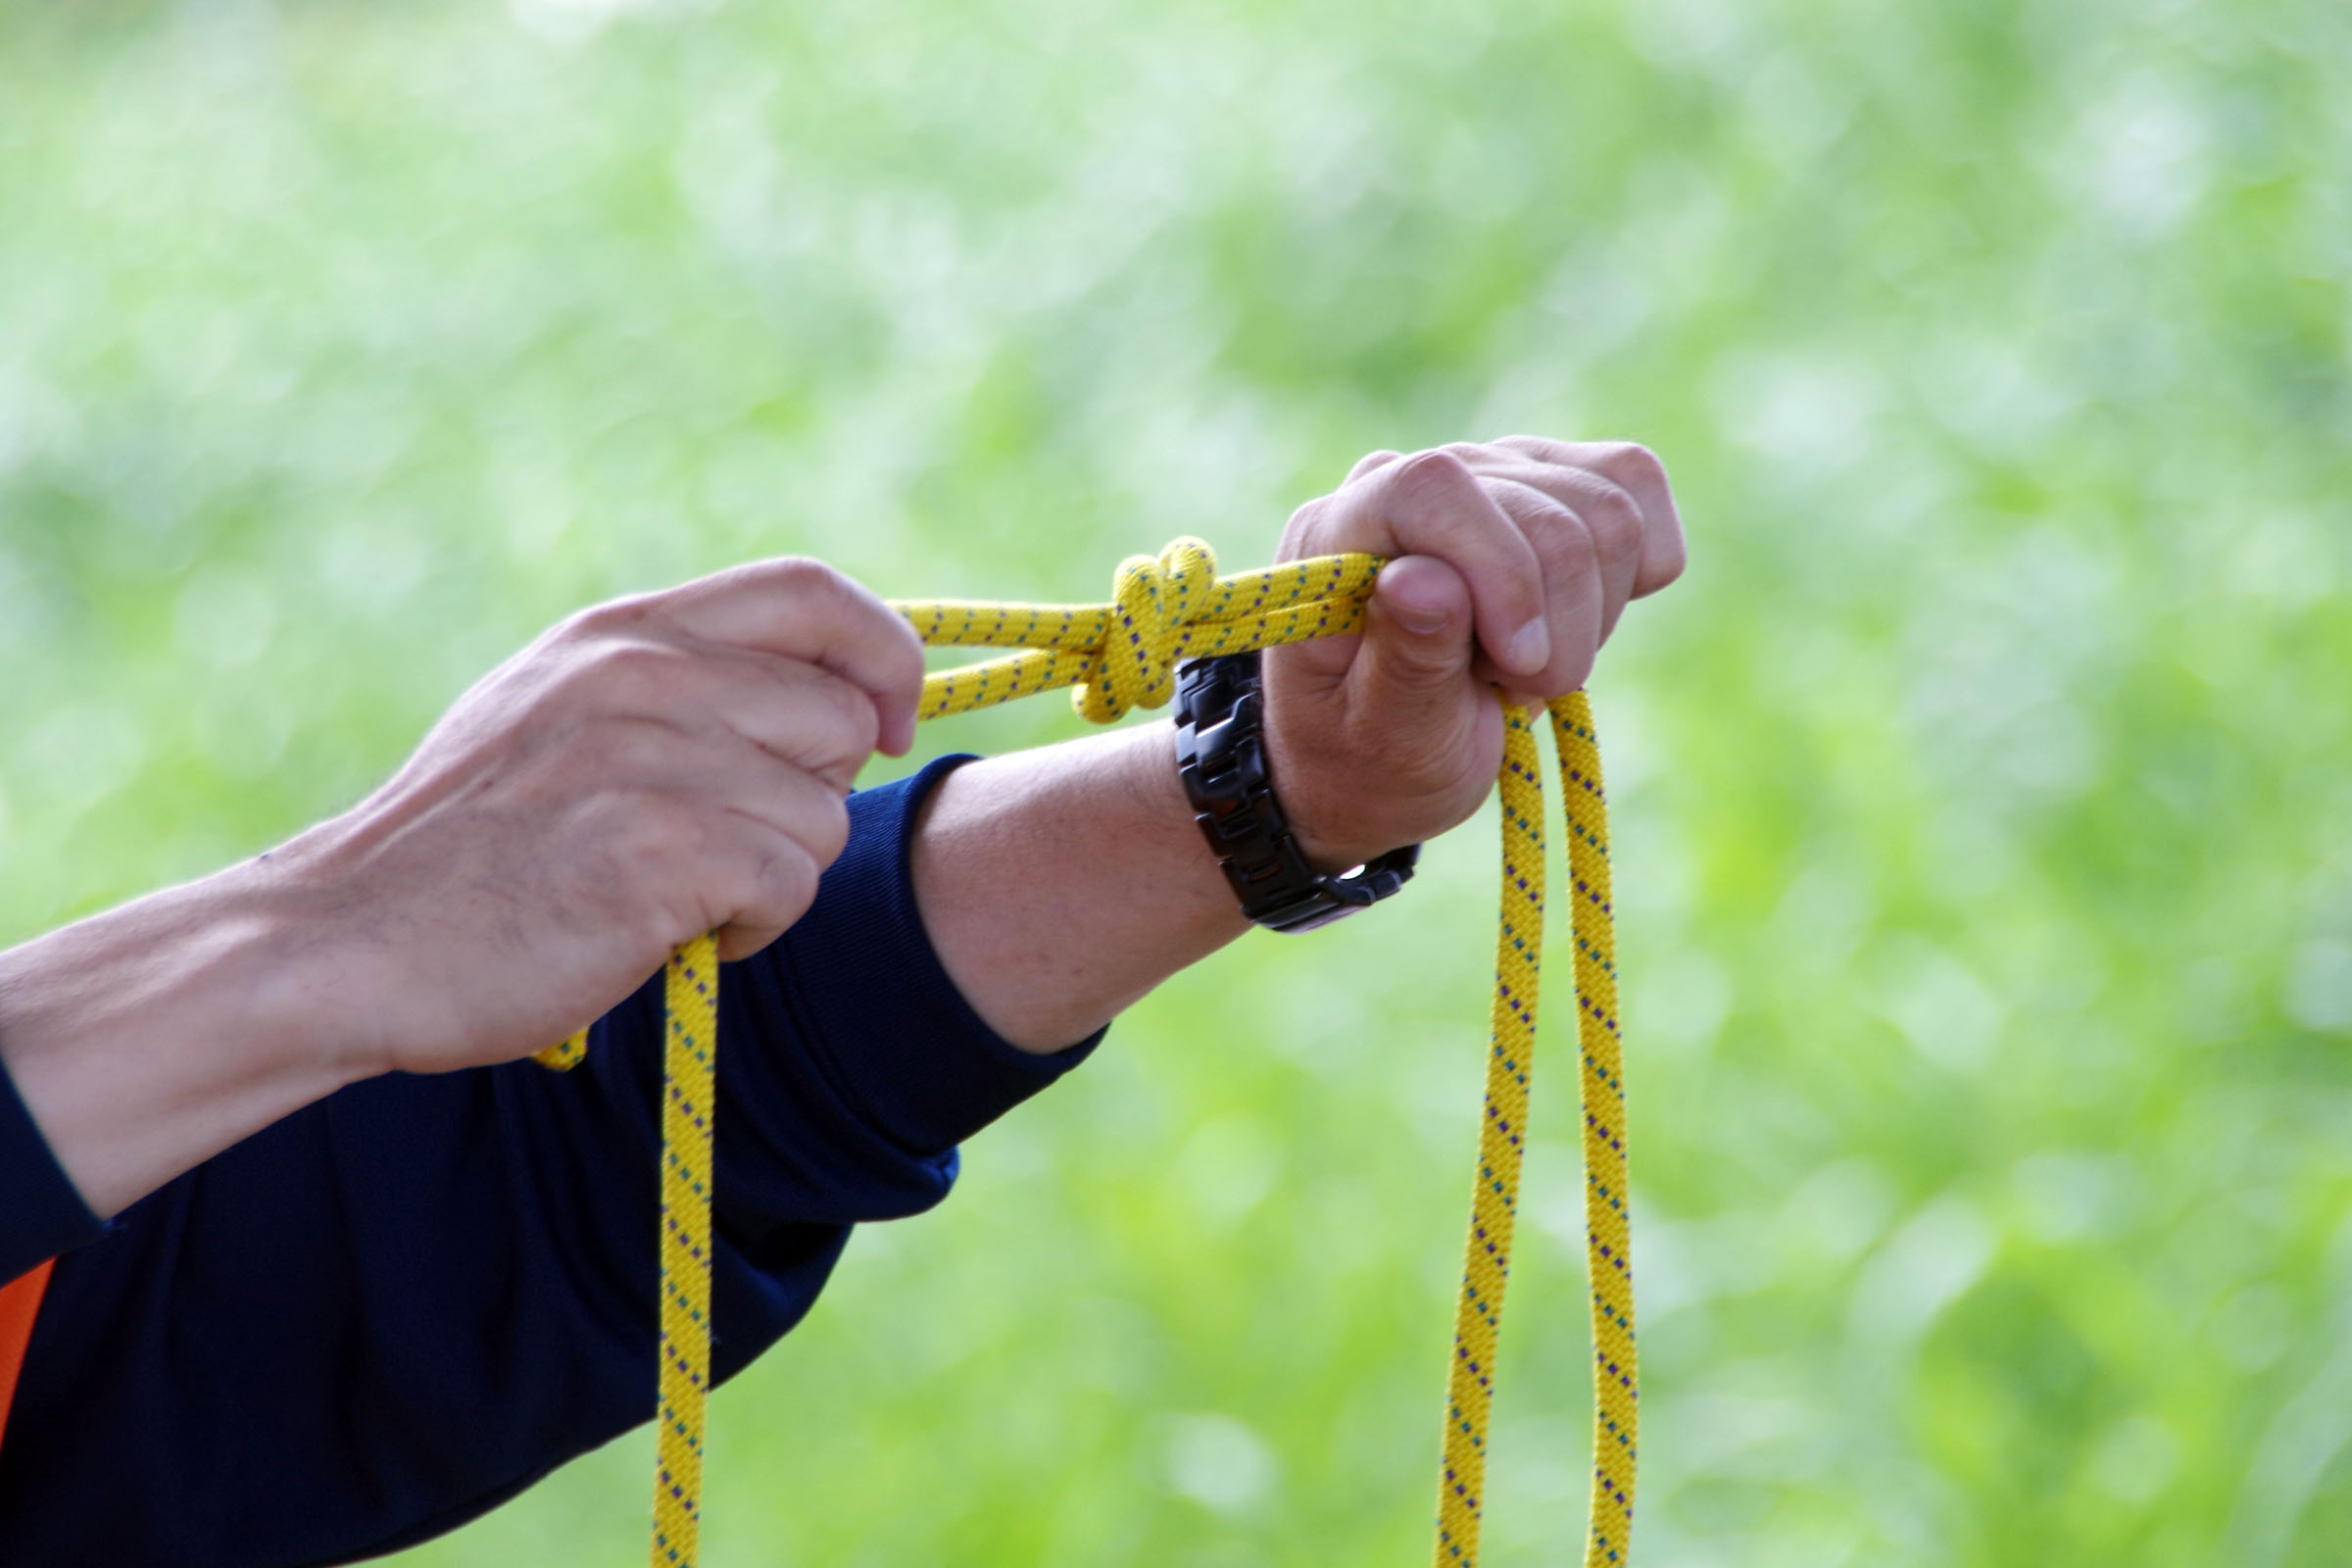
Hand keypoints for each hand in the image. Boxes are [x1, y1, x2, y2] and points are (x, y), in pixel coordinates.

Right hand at [272, 557, 923, 1076]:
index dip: (880, 655)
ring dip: (771, 876)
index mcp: (622, 632)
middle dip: (809, 795)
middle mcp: (642, 674)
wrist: (345, 942)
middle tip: (717, 843)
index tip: (886, 720)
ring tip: (668, 895)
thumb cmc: (469, 853)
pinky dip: (750, 928)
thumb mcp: (559, 718)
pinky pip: (792, 884)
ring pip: (823, 815)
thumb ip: (675, 687)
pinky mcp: (661, 846)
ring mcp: (652, 755)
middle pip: (841, 718)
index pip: (813, 592)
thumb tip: (835, 698)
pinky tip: (663, 934)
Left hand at [1260, 437, 1685, 870]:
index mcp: (1339, 530)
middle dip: (1557, 624)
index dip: (1502, 571)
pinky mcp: (1553, 478)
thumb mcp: (1383, 738)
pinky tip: (1578, 621)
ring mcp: (1486, 470)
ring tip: (1528, 663)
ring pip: (1607, 503)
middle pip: (1544, 507)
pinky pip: (1634, 481)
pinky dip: (1634, 569)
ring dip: (1591, 612)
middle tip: (1511, 689)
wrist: (1389, 756)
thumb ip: (1403, 660)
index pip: (1436, 487)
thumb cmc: (1371, 756)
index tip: (1519, 664)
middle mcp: (1409, 476)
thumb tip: (1419, 575)